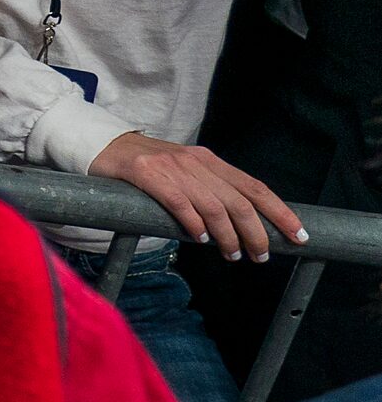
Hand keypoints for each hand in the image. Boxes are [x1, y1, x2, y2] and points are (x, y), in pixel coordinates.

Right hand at [91, 132, 306, 261]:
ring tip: (231, 255)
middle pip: (239, 202)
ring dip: (228, 236)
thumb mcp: (184, 171)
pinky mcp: (145, 174)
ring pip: (213, 207)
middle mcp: (195, 161)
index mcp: (209, 160)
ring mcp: (171, 166)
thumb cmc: (146, 166)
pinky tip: (200, 238)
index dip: (280, 212)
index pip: (255, 188)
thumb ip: (209, 190)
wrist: (102, 144)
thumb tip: (241, 225)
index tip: (299, 236)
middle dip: (256, 234)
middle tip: (260, 256)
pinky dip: (194, 224)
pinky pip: (179, 202)